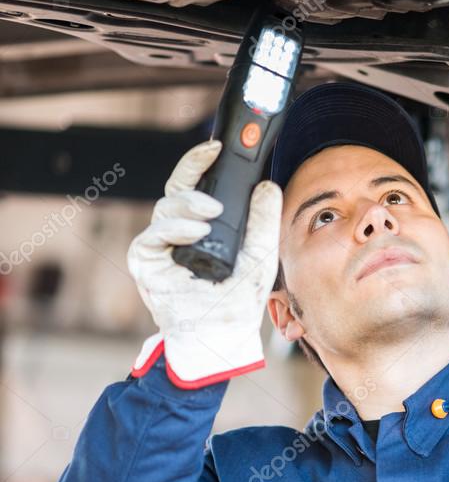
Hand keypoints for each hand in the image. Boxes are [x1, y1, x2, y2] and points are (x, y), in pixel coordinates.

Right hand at [127, 140, 281, 387]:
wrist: (222, 334)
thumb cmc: (238, 299)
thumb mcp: (261, 254)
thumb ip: (264, 221)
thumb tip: (268, 186)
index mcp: (203, 226)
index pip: (198, 186)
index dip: (201, 163)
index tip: (216, 147)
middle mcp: (179, 232)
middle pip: (176, 188)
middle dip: (191, 168)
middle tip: (211, 157)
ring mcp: (161, 246)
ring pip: (165, 207)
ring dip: (188, 203)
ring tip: (211, 212)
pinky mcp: (146, 263)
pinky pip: (153, 235)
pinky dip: (174, 229)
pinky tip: (195, 232)